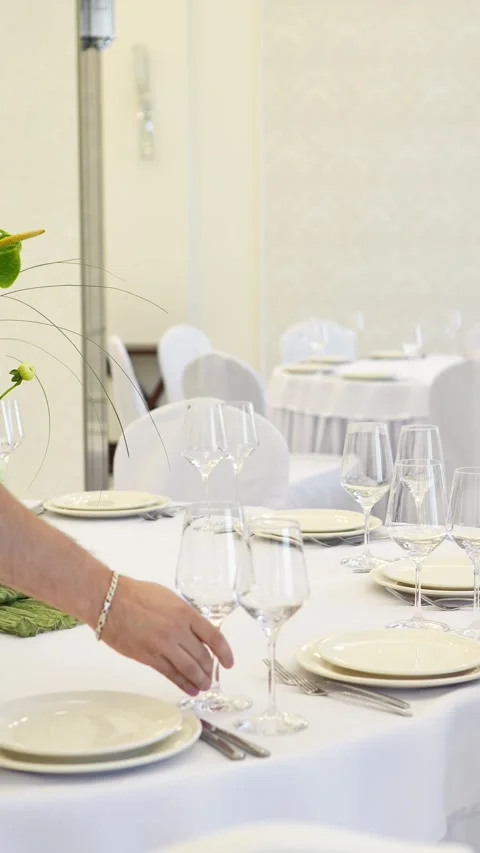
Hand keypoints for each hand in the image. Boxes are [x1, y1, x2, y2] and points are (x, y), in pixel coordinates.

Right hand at [102, 576, 233, 694]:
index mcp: (185, 612)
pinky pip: (171, 674)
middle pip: (202, 656)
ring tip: (204, 686)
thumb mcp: (169, 597)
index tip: (230, 663)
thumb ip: (184, 614)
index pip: (214, 636)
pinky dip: (183, 684)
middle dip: (210, 669)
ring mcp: (163, 645)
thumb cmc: (137, 594)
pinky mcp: (148, 657)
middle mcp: (178, 630)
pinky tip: (189, 689)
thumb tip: (195, 629)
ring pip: (189, 669)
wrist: (109, 601)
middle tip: (212, 675)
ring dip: (200, 680)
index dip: (225, 652)